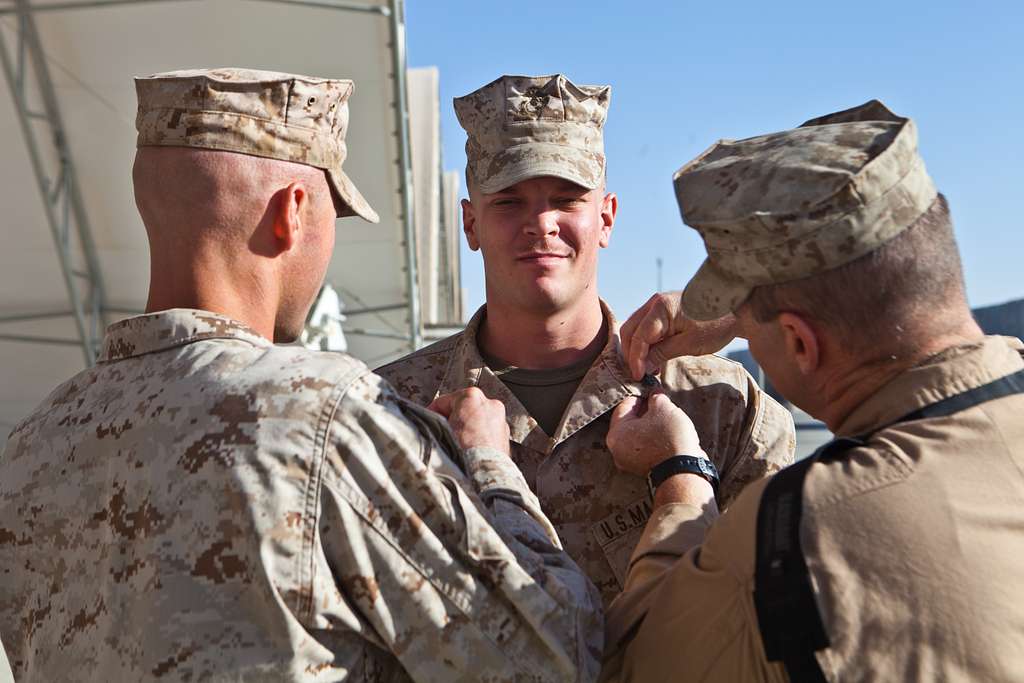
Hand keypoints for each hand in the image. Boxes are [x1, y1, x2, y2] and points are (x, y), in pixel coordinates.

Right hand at [428, 388, 510, 454]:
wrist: (482, 476)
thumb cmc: (461, 453)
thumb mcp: (438, 430)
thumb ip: (434, 422)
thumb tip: (431, 426)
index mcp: (472, 397)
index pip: (444, 402)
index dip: (432, 413)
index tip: (428, 422)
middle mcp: (491, 405)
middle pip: (463, 411)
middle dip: (452, 422)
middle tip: (441, 436)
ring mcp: (500, 421)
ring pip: (476, 423)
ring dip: (465, 432)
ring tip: (455, 446)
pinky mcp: (505, 438)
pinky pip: (486, 436)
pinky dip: (477, 441)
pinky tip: (468, 452)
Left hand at [606, 392, 704, 475]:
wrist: (684, 470)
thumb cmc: (669, 438)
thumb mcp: (663, 408)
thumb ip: (655, 397)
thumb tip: (655, 394)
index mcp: (615, 433)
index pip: (624, 406)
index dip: (641, 396)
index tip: (652, 393)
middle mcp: (617, 450)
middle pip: (630, 421)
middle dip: (645, 411)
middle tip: (660, 405)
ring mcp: (628, 462)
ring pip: (638, 435)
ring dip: (650, 426)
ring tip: (666, 419)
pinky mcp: (642, 468)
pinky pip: (645, 447)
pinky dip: (653, 439)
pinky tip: (667, 433)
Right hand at [620, 291, 740, 380]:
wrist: (738, 310)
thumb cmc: (716, 324)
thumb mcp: (689, 344)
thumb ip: (662, 353)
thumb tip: (642, 367)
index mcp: (661, 308)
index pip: (639, 337)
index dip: (635, 359)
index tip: (638, 376)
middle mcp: (655, 302)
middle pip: (630, 330)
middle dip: (631, 353)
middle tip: (638, 374)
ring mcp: (658, 304)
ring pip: (636, 328)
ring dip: (637, 349)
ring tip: (647, 369)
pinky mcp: (664, 310)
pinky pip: (646, 327)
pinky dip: (646, 343)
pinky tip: (654, 358)